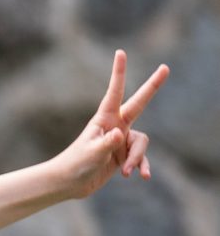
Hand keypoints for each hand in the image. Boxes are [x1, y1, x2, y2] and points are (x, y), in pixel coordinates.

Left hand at [51, 48, 167, 198]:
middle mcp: (116, 125)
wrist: (69, 183)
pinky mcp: (124, 155)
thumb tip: (120, 133)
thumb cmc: (75, 164)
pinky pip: (140, 158)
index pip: (115, 92)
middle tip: (165, 67)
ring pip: (141, 143)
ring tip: (127, 172)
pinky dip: (142, 166)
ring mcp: (121, 140)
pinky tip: (142, 176)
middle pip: (139, 103)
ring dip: (137, 158)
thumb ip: (106, 143)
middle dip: (152, 86)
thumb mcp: (92, 153)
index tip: (121, 52)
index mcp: (105, 119)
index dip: (119, 73)